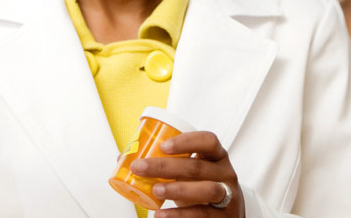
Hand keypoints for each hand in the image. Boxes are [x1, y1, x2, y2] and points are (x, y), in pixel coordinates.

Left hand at [130, 131, 244, 216]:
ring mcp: (227, 196)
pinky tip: (161, 215)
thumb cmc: (202, 185)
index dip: (187, 141)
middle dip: (165, 166)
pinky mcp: (224, 217)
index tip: (163, 146)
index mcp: (216, 156)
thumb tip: (123, 158)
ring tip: (154, 190)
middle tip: (140, 167)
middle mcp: (225, 173)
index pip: (208, 141)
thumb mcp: (189, 171)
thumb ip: (165, 162)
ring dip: (176, 189)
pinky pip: (202, 215)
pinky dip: (179, 216)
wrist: (226, 213)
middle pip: (197, 167)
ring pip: (205, 190)